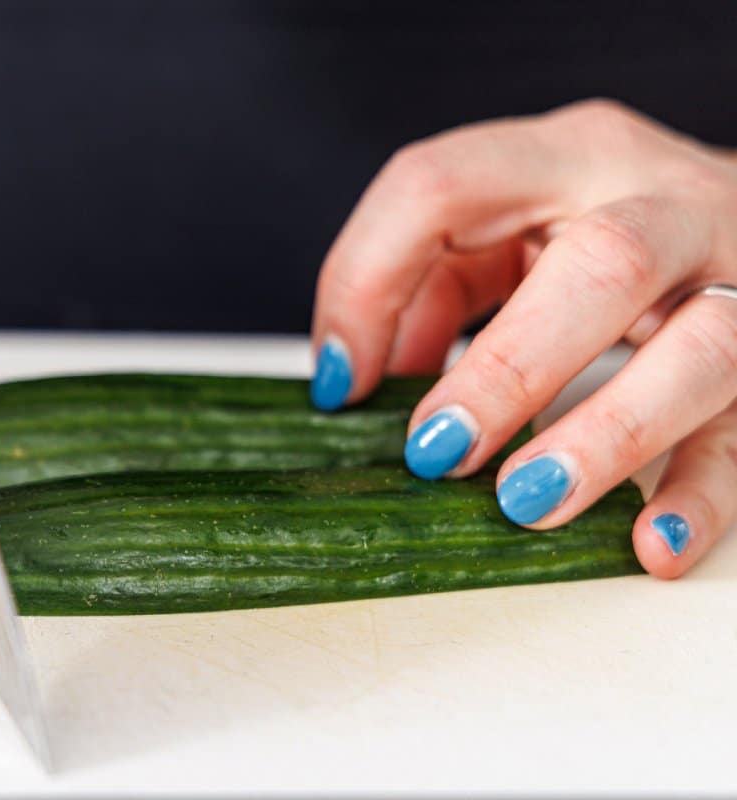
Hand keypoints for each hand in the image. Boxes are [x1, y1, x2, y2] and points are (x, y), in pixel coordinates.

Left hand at [310, 99, 736, 578]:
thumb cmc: (603, 237)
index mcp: (566, 154)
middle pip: (603, 262)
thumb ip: (427, 288)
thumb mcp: (506, 232)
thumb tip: (351, 376)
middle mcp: (665, 198)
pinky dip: (702, 496)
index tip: (341, 382)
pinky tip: (650, 544)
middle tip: (437, 449)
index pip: (443, 184)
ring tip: (525, 500)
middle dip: (507, 367)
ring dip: (605, 435)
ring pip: (701, 349)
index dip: (369, 281)